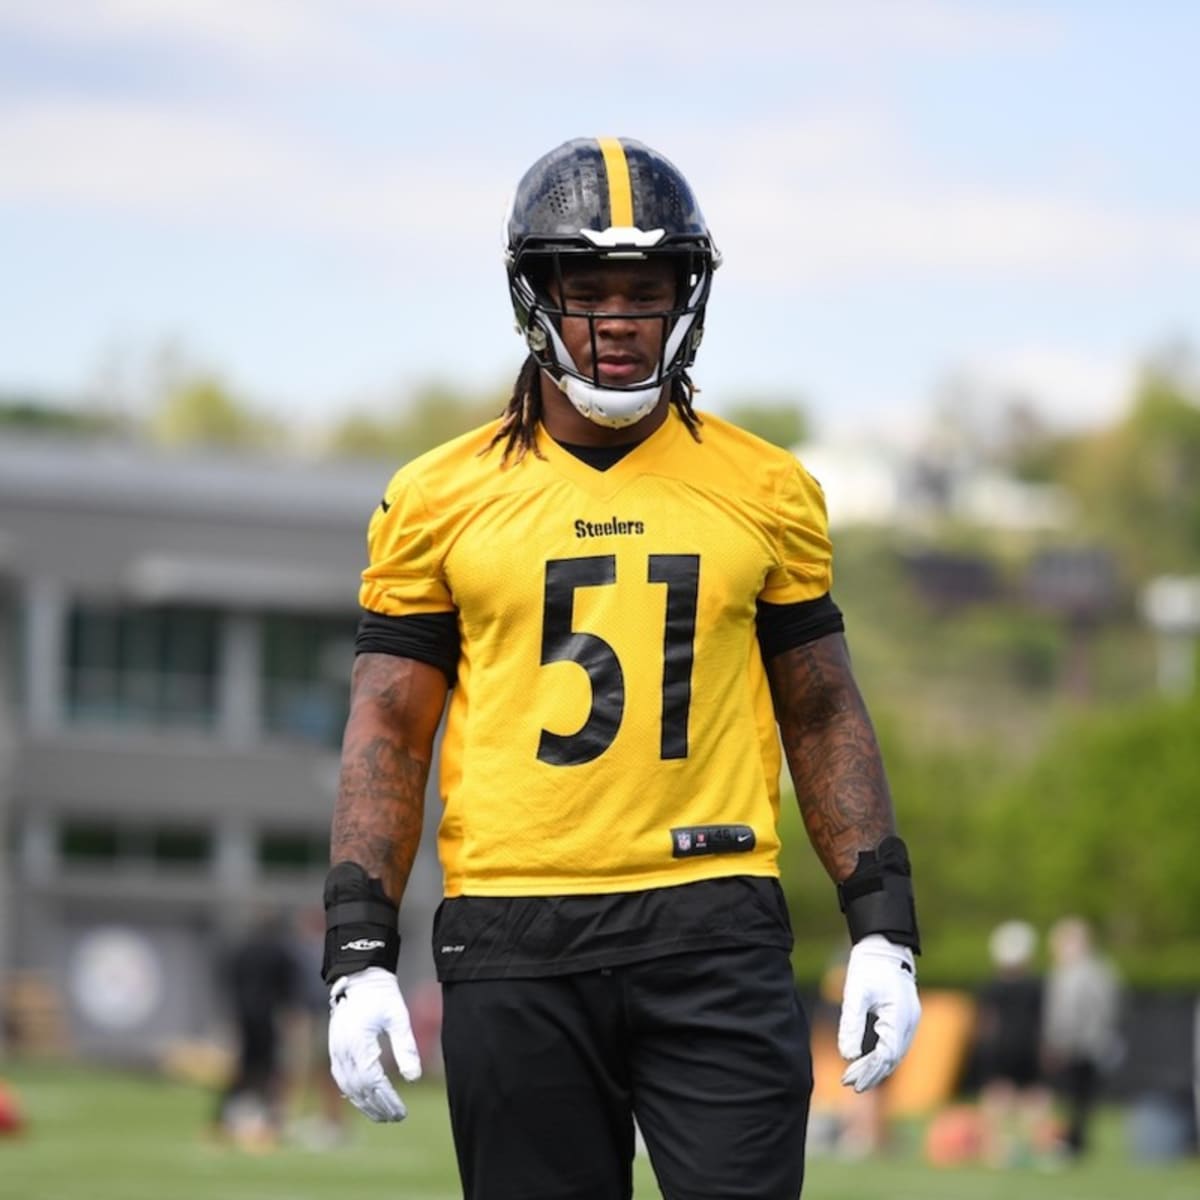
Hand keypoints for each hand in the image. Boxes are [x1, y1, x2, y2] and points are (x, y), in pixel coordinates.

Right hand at [328, 966, 421, 1120]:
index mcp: (358, 1043)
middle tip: (397, 1117)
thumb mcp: (398, 1017)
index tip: (402, 1112)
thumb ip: (406, 1047)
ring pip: (348, 1088)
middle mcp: (343, 1051)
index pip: (373, 1082)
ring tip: (384, 1115)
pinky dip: (353, 1094)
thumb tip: (414, 1078)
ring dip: (365, 1104)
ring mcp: (336, 1051)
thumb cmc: (382, 996)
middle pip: (359, 1090)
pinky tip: (365, 1102)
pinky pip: (342, 1079)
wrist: (359, 978)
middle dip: (378, 1107)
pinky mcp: (335, 1050)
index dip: (387, 1100)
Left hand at [837, 934, 920, 1092]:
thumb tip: (847, 1056)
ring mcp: (910, 1020)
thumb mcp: (855, 993)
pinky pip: (896, 1044)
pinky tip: (868, 1063)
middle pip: (893, 1059)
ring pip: (896, 1054)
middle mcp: (910, 1022)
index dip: (868, 1070)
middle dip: (871, 1074)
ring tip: (856, 1080)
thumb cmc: (868, 966)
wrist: (884, 946)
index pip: (886, 1055)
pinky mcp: (905, 1017)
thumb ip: (851, 1023)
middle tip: (850, 1085)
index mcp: (899, 1016)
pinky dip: (883, 1057)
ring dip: (877, 1068)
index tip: (849, 1080)